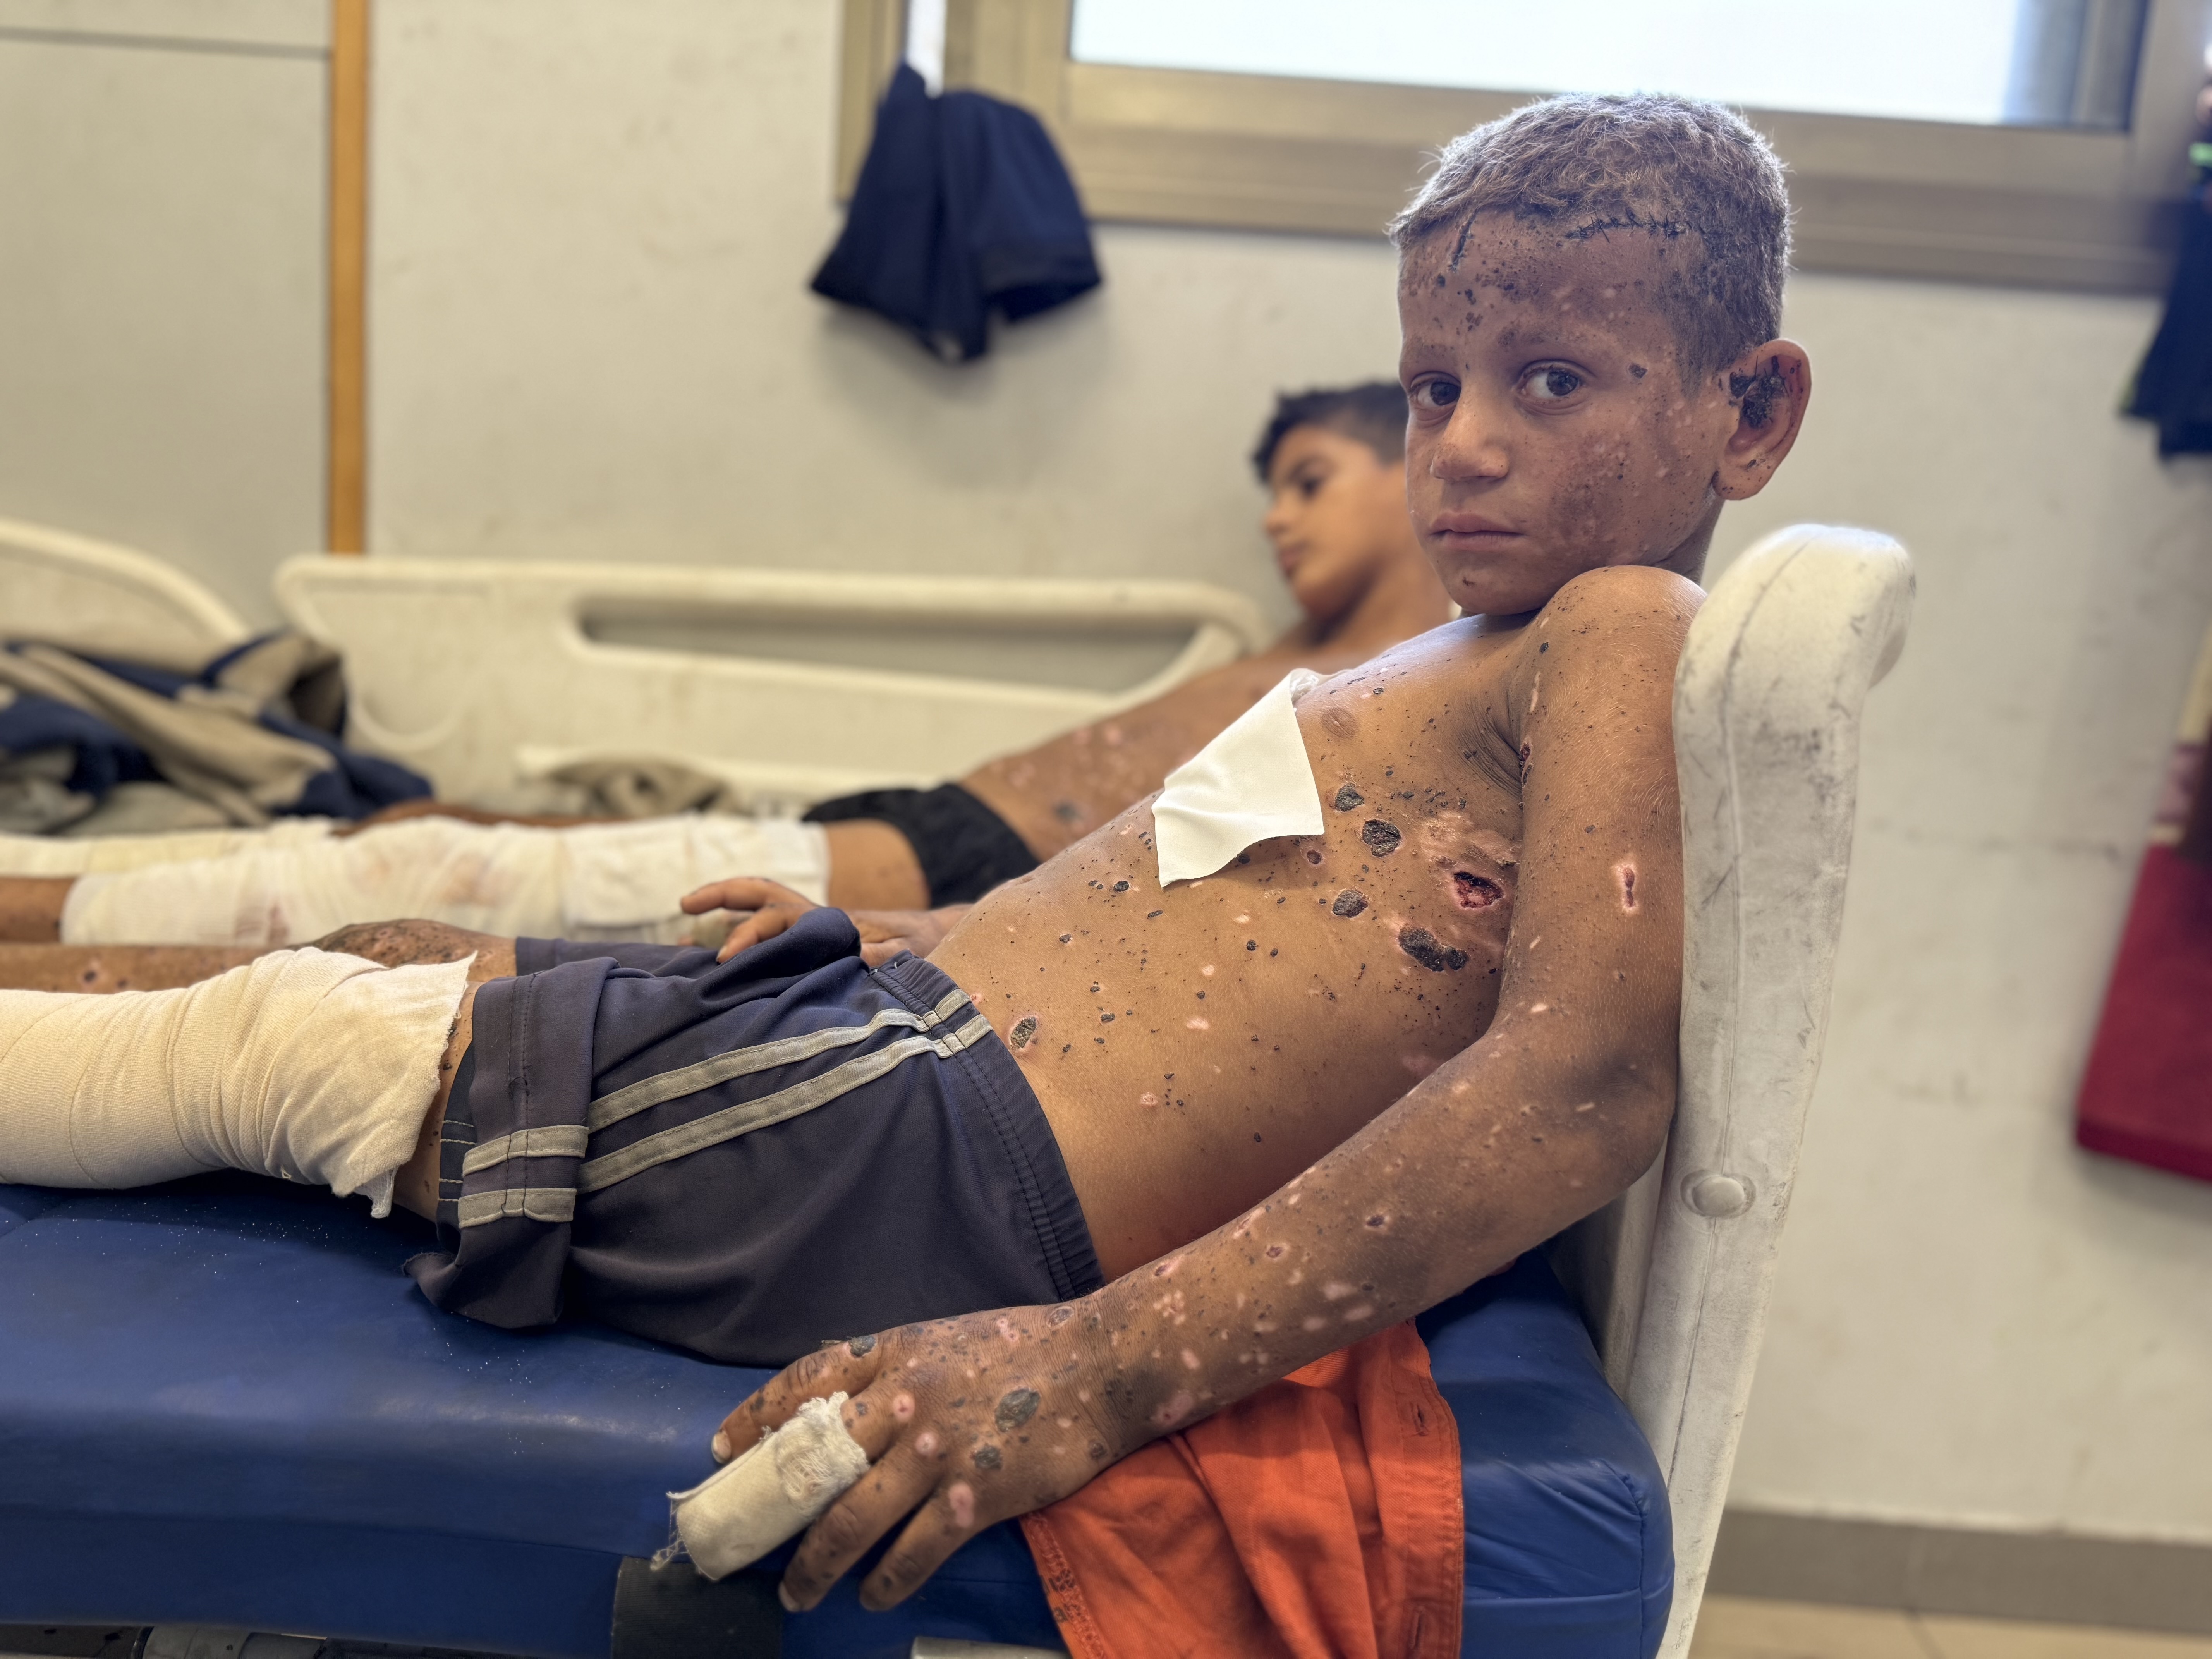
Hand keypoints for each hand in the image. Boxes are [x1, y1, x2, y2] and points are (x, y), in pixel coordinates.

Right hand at [681, 877, 960, 964]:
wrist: (937, 941)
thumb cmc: (925, 947)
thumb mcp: (911, 953)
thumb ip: (887, 955)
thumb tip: (860, 958)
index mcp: (828, 920)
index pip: (778, 917)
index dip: (749, 933)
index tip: (727, 958)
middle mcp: (812, 920)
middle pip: (760, 894)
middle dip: (722, 894)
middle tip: (684, 904)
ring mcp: (808, 930)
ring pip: (758, 912)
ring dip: (722, 917)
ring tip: (678, 940)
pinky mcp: (809, 946)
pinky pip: (768, 937)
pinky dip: (739, 940)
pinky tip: (713, 963)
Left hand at [712, 1300, 1132, 1611]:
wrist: (1103, 1362)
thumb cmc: (1027, 1347)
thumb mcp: (945, 1337)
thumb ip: (891, 1363)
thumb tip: (838, 1381)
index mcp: (895, 1353)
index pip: (804, 1383)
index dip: (755, 1418)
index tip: (723, 1451)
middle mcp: (904, 1401)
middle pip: (813, 1465)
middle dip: (774, 1514)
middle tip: (749, 1548)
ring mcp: (937, 1451)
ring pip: (852, 1521)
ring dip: (817, 1566)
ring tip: (800, 1594)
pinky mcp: (976, 1496)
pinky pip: (913, 1552)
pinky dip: (886, 1581)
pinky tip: (873, 1595)